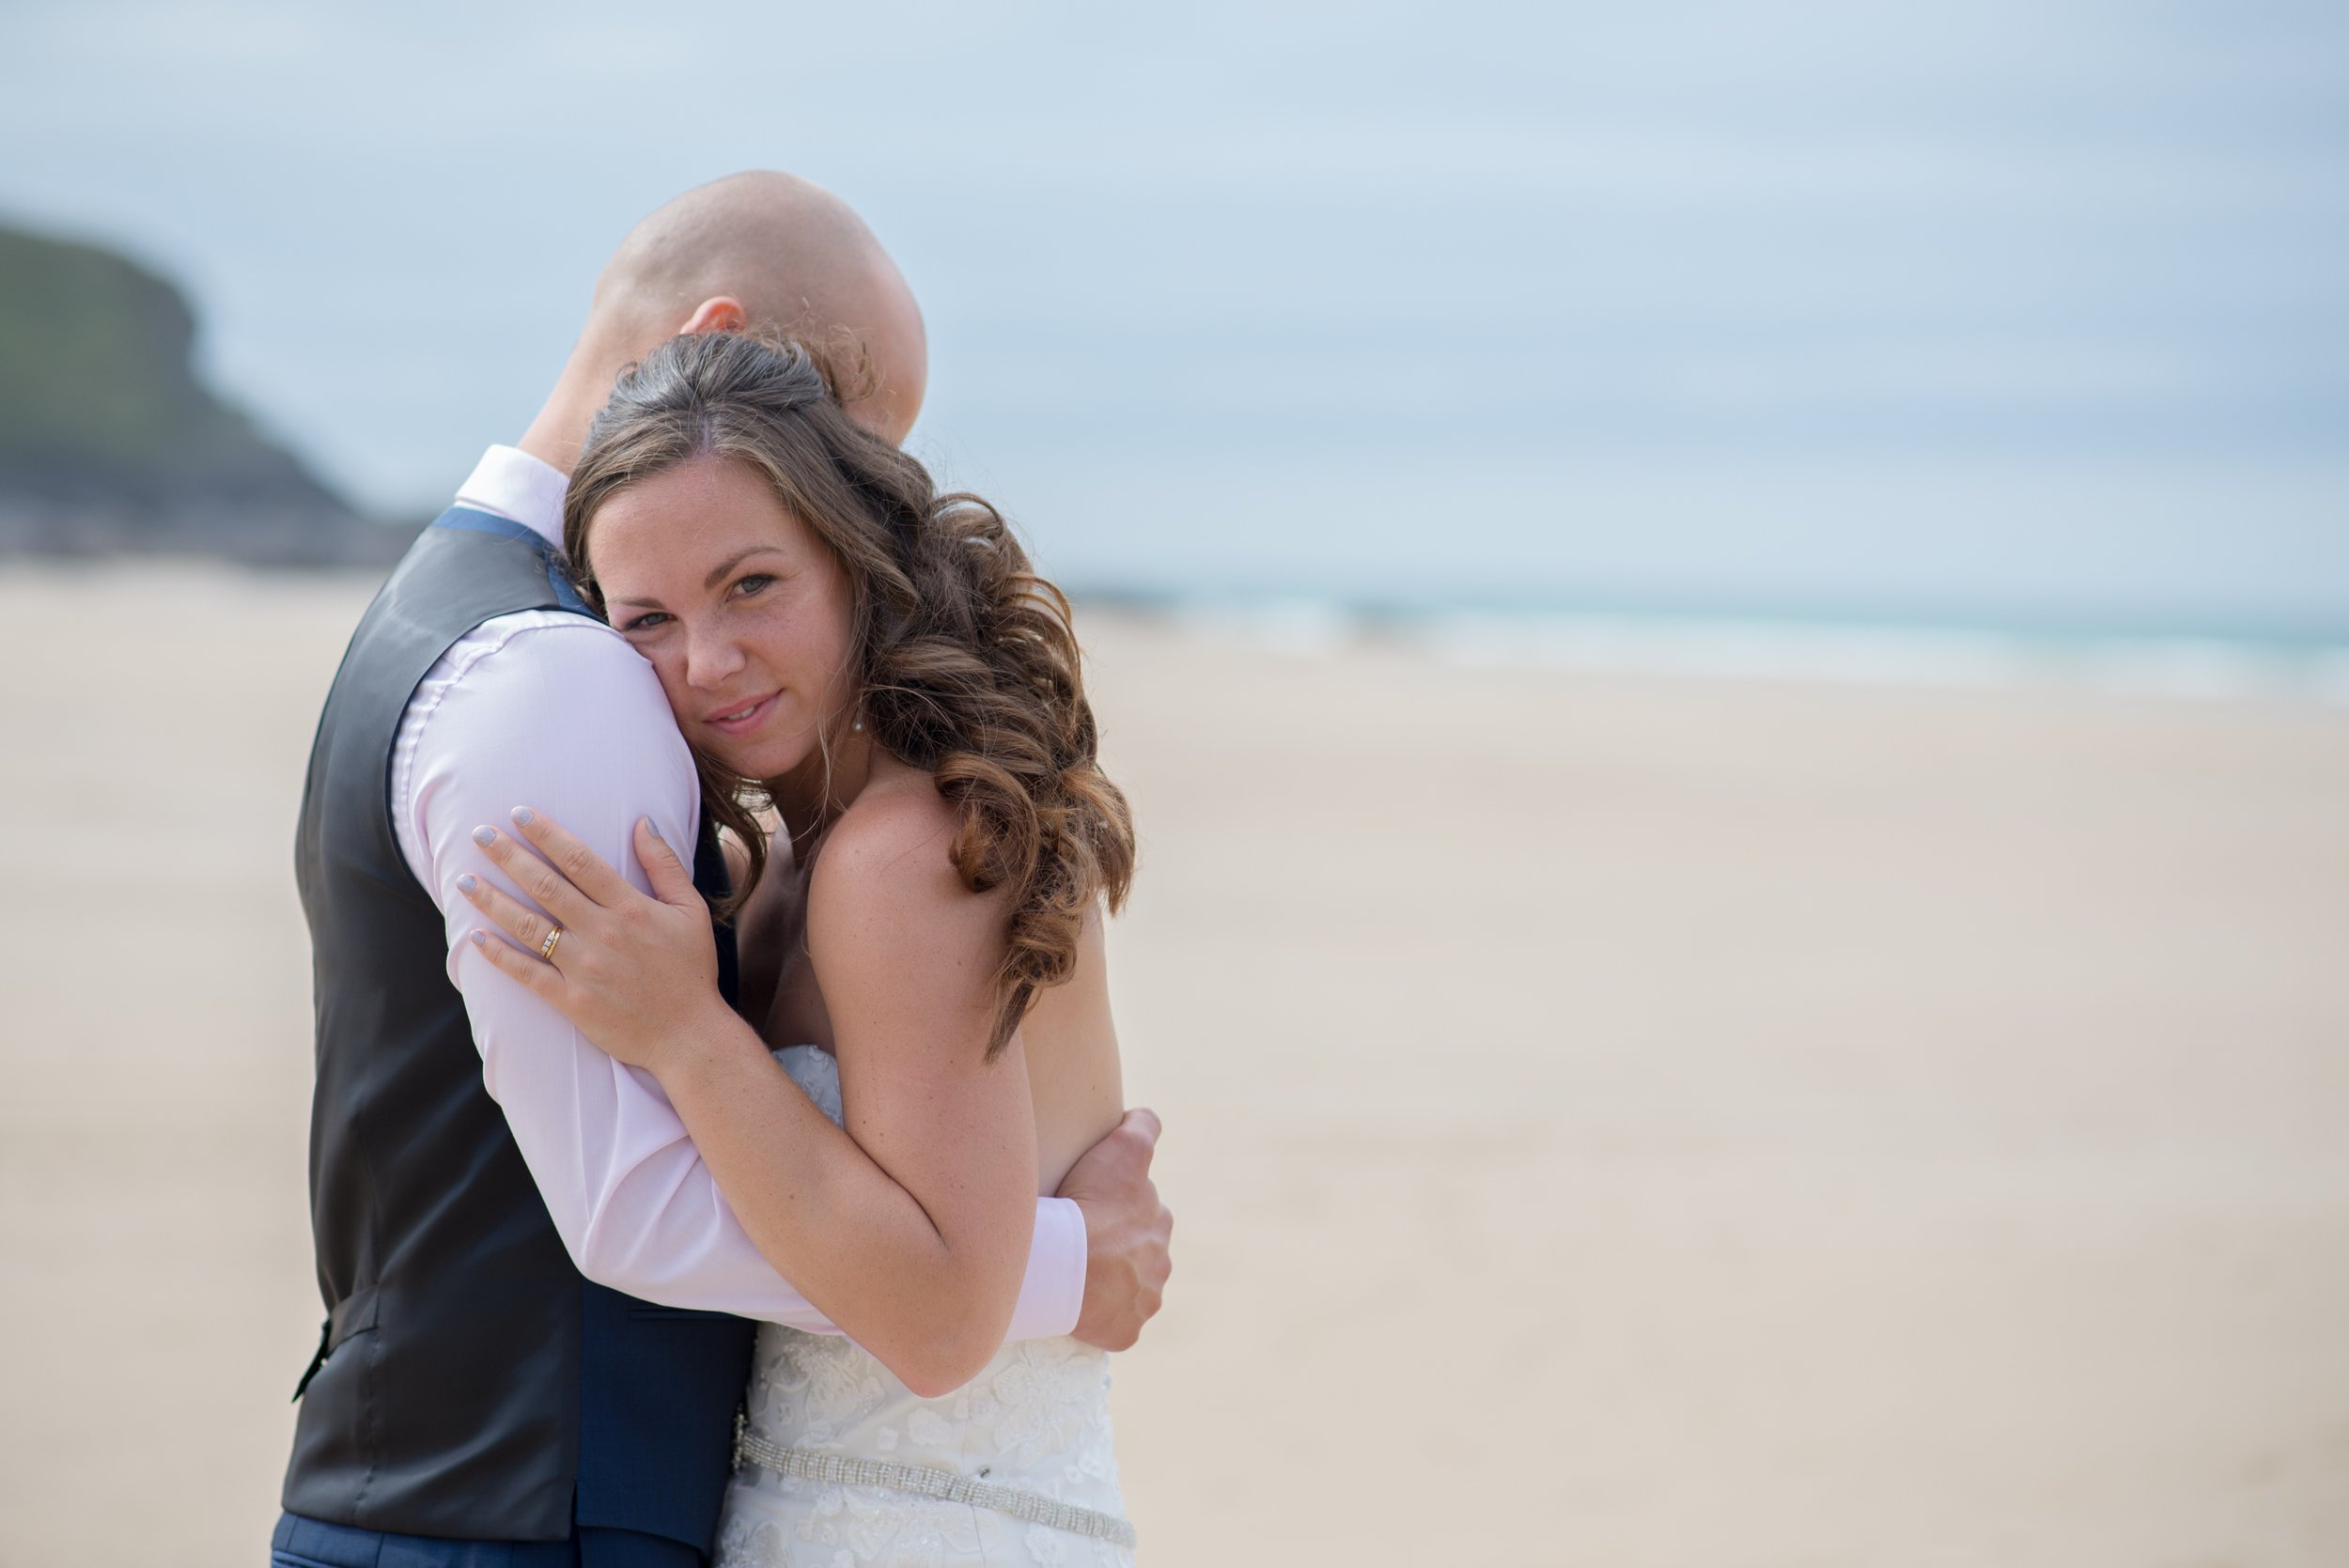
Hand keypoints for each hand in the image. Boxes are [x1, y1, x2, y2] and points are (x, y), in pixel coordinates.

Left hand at [457, 808, 731, 1072]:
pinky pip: (527, 973)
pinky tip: (476, 937)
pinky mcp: (571, 1000)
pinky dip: (499, 956)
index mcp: (630, 907)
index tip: (518, 814)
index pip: (579, 860)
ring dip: (492, 901)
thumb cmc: (691, 970)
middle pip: (545, 885)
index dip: (546, 833)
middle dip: (509, 856)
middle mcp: (602, 932)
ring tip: (464, 881)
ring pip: (528, 926)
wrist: (688, 1035)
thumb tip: (643, 821)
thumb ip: (665, 865)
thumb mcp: (691, 911)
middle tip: (479, 834)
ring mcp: (584, 967)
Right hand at [1058, 1108, 1171, 1350]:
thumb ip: (1142, 1127)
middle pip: (1138, 1252)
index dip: (1117, 1207)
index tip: (1092, 1208)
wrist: (1065, 1267)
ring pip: (1127, 1290)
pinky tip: (1077, 1306)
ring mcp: (1144, 1302)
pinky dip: (1099, 1318)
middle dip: (1117, 1247)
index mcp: (1160, 1223)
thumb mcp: (1123, 1150)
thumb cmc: (1091, 1204)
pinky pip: (1114, 1325)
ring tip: (1074, 1275)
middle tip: (1081, 1241)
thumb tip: (1144, 1117)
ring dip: (1109, 1283)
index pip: (1142, 1212)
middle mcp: (1161, 1264)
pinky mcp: (1125, 1332)